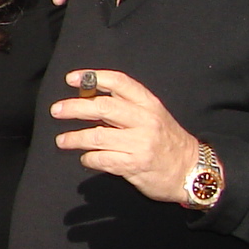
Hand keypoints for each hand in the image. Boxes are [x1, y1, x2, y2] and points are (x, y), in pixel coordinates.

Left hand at [50, 68, 202, 203]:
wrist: (192, 170)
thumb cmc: (167, 141)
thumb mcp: (153, 115)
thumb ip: (127, 105)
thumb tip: (87, 97)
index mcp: (149, 103)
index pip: (119, 82)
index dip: (93, 77)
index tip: (71, 79)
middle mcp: (145, 120)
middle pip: (103, 107)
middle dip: (75, 107)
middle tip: (56, 110)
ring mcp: (140, 143)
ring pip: (97, 136)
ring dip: (74, 138)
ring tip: (61, 140)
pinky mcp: (135, 165)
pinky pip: (102, 159)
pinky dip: (88, 159)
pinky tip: (85, 159)